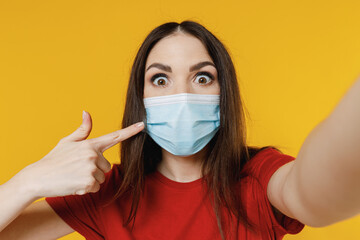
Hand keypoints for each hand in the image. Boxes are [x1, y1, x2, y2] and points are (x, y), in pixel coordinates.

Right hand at [19, 111, 143, 197]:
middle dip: (95, 170)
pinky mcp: (89, 182)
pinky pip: (95, 188)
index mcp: (90, 144)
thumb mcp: (67, 142)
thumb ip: (83, 130)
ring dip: (90, 180)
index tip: (143, 125)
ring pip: (101, 178)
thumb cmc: (54, 159)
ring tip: (74, 176)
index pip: (114, 136)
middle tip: (77, 169)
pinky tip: (73, 184)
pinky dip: (86, 188)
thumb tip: (87, 112)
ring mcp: (91, 169)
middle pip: (106, 166)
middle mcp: (93, 155)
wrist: (38, 178)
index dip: (130, 131)